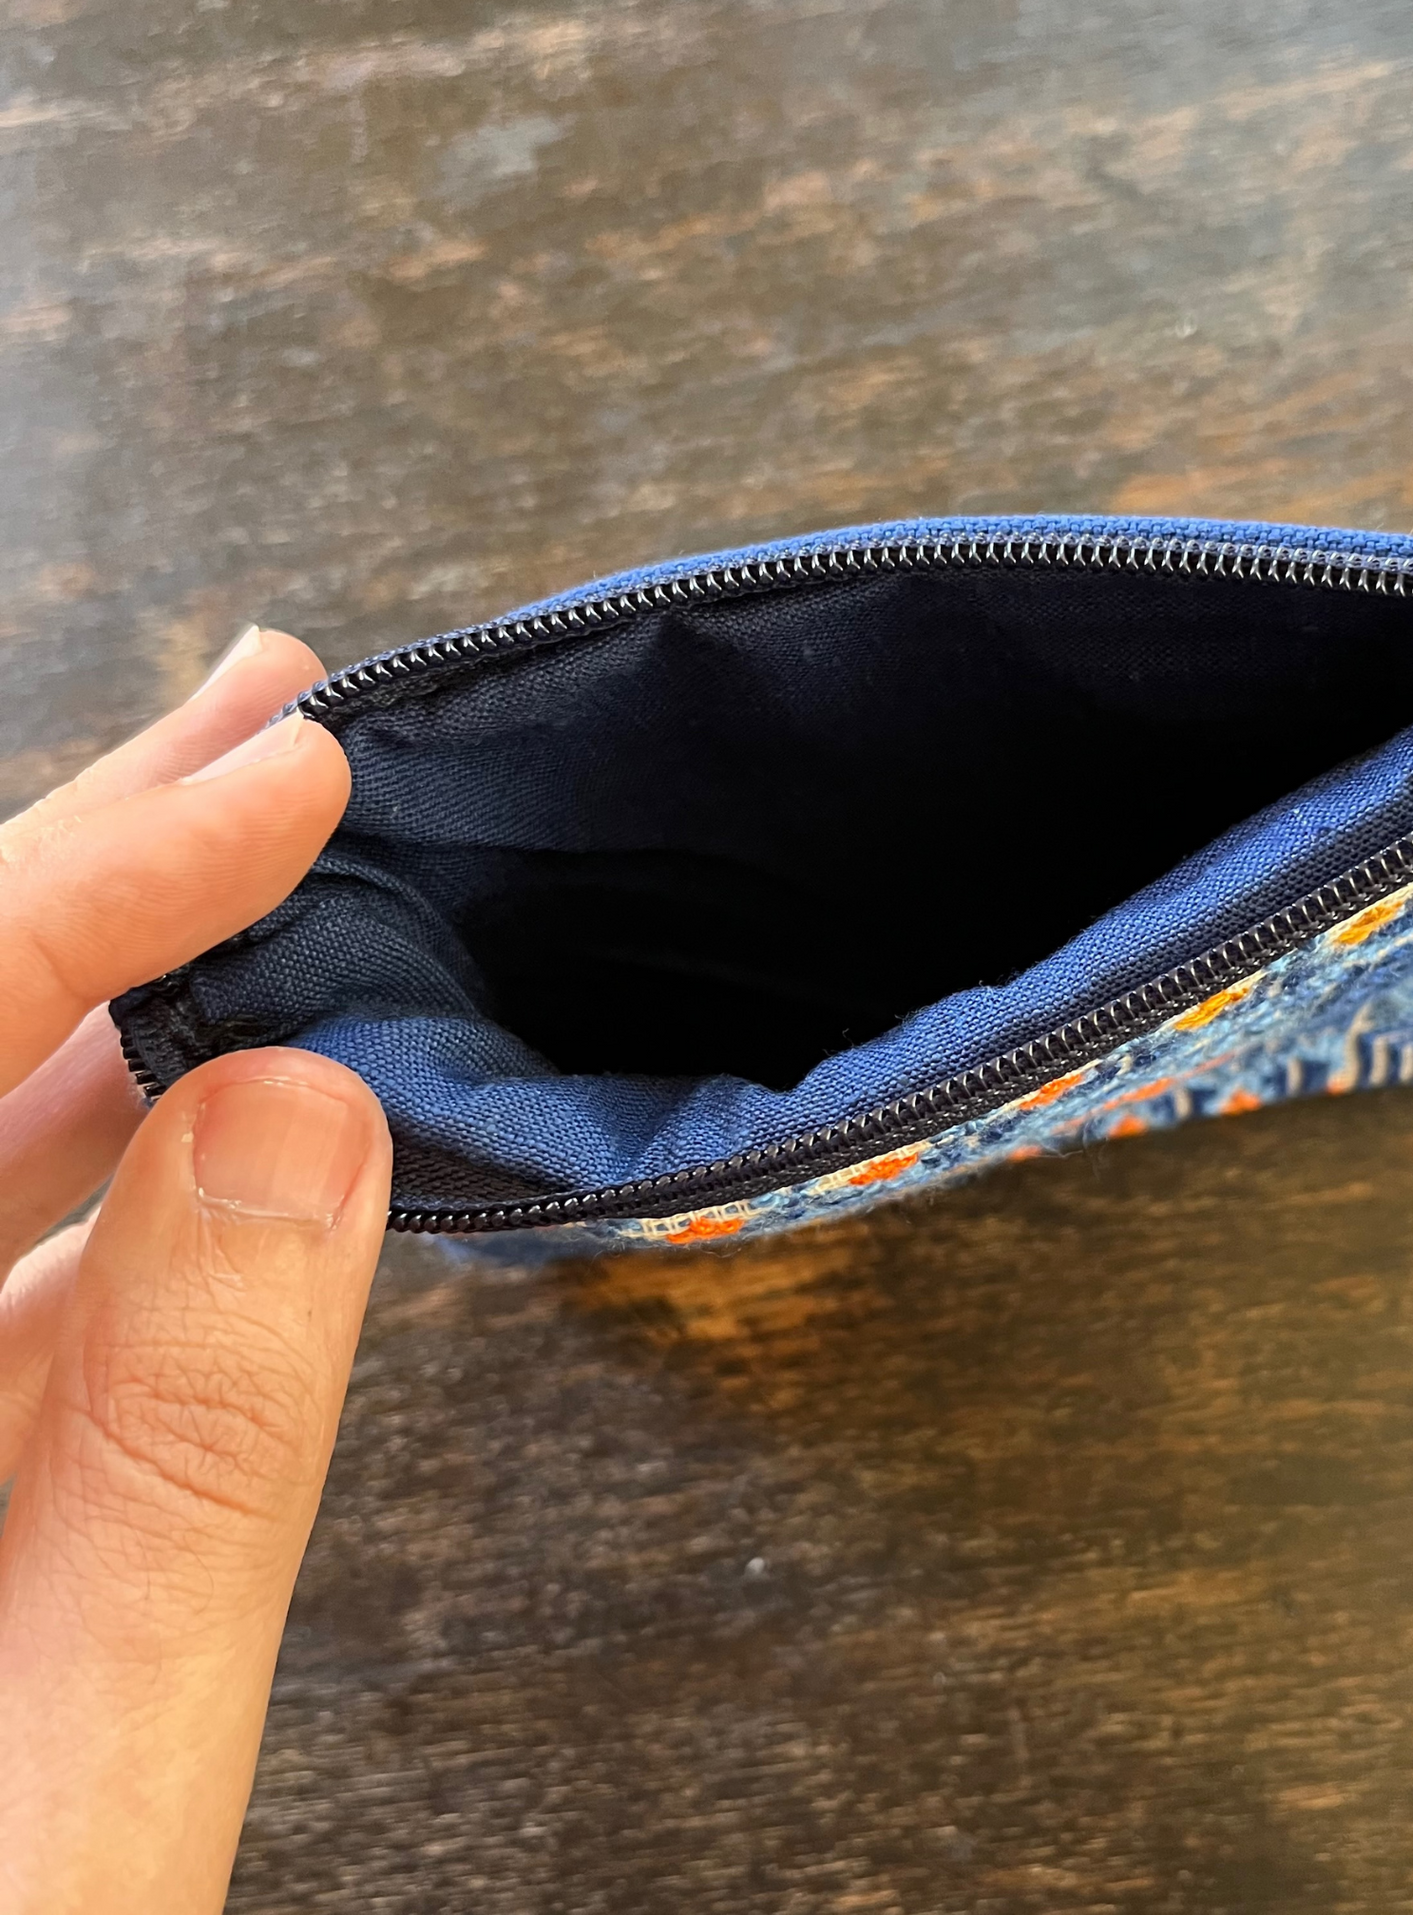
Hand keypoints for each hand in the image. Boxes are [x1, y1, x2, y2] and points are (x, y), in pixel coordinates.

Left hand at [0, 630, 391, 1914]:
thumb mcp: (68, 1782)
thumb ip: (184, 1448)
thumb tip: (304, 1112)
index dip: (101, 884)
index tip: (298, 769)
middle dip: (95, 861)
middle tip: (263, 709)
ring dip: (141, 994)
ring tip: (280, 845)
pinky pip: (13, 1272)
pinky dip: (143, 1169)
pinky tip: (249, 1096)